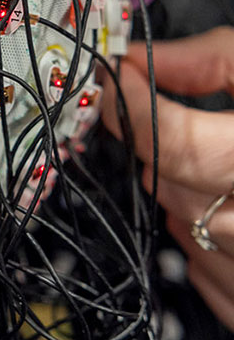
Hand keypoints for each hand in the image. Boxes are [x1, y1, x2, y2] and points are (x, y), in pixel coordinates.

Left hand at [102, 27, 233, 330]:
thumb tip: (142, 62)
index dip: (135, 107)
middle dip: (157, 146)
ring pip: (188, 231)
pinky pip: (213, 279)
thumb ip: (217, 60)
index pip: (179, 143)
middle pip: (178, 188)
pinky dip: (206, 241)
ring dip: (182, 191)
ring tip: (220, 162)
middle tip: (165, 114)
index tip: (120, 79)